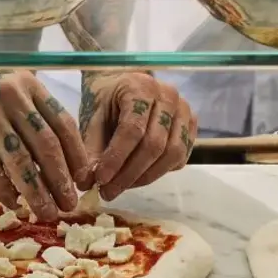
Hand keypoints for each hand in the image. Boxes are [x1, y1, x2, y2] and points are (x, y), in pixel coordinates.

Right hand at [0, 70, 88, 221]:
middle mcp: (11, 94)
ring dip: (36, 191)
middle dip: (61, 178)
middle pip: (46, 143)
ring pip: (20, 160)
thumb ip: (35, 124)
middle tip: (70, 204)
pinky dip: (5, 190)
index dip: (76, 155)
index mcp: (30, 85)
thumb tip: (65, 170)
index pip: (63, 123)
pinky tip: (14, 204)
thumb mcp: (11, 101)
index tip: (84, 181)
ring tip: (46, 212)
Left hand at [77, 71, 197, 200]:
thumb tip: (86, 183)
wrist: (124, 85)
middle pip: (154, 144)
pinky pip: (181, 156)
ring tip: (122, 187)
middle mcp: (168, 95)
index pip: (132, 129)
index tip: (100, 180)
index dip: (117, 158)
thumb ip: (91, 149)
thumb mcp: (92, 118)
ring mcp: (184, 110)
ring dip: (146, 177)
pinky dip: (161, 171)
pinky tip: (139, 176)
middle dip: (130, 174)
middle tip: (108, 192)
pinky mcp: (191, 125)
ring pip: (172, 153)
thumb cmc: (106, 100)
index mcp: (140, 87)